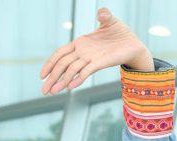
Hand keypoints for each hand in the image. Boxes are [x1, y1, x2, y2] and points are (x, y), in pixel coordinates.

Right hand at [39, 7, 153, 95]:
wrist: (135, 44)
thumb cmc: (121, 32)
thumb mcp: (110, 21)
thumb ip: (104, 15)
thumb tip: (102, 13)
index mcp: (80, 43)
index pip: (60, 54)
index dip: (50, 63)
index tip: (41, 75)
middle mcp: (83, 53)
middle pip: (62, 65)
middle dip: (52, 77)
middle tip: (43, 91)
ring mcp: (91, 59)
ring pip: (72, 70)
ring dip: (61, 81)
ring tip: (53, 92)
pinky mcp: (101, 63)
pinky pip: (86, 72)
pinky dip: (77, 79)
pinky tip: (69, 87)